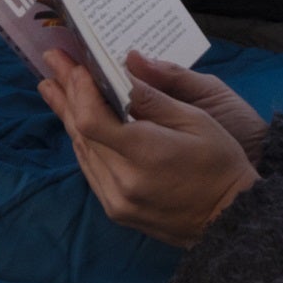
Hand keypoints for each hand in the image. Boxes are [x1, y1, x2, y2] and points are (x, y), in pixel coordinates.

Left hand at [39, 50, 258, 248]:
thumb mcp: (195, 120)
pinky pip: (90, 169)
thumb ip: (153, 98)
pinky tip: (75, 122)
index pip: (92, 120)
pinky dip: (83, 141)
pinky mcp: (116, 210)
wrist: (230, 220)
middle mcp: (123, 181)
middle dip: (68, 93)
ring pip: (81, 150)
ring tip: (52, 86)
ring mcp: (116, 200)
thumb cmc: (219, 163)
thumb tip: (123, 70)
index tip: (78, 66)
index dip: (79, 90)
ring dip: (68, 115)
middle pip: (81, 132)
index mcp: (145, 154)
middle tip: (54, 63)